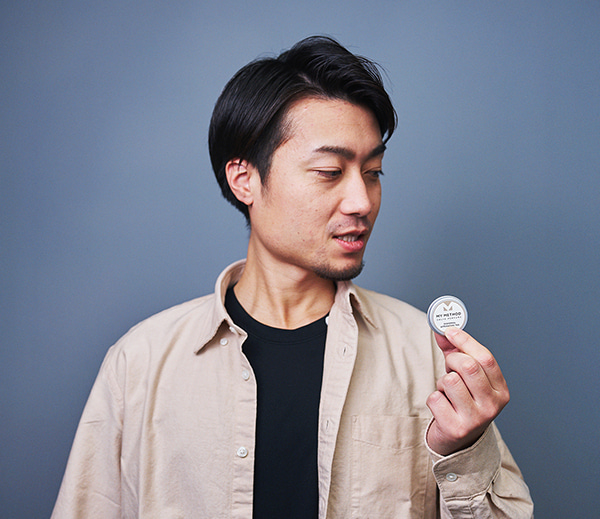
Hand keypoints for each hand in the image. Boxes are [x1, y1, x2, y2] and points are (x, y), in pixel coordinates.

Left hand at [426, 327, 509, 455]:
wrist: (458, 441)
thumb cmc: (463, 402)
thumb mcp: (466, 377)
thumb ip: (456, 351)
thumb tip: (441, 330)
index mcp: (500, 390)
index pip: (486, 358)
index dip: (465, 341)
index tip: (450, 330)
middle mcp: (492, 405)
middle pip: (468, 366)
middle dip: (452, 360)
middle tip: (448, 365)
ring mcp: (475, 419)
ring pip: (450, 381)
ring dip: (442, 382)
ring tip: (447, 391)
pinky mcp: (455, 428)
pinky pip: (436, 398)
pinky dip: (434, 398)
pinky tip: (442, 406)